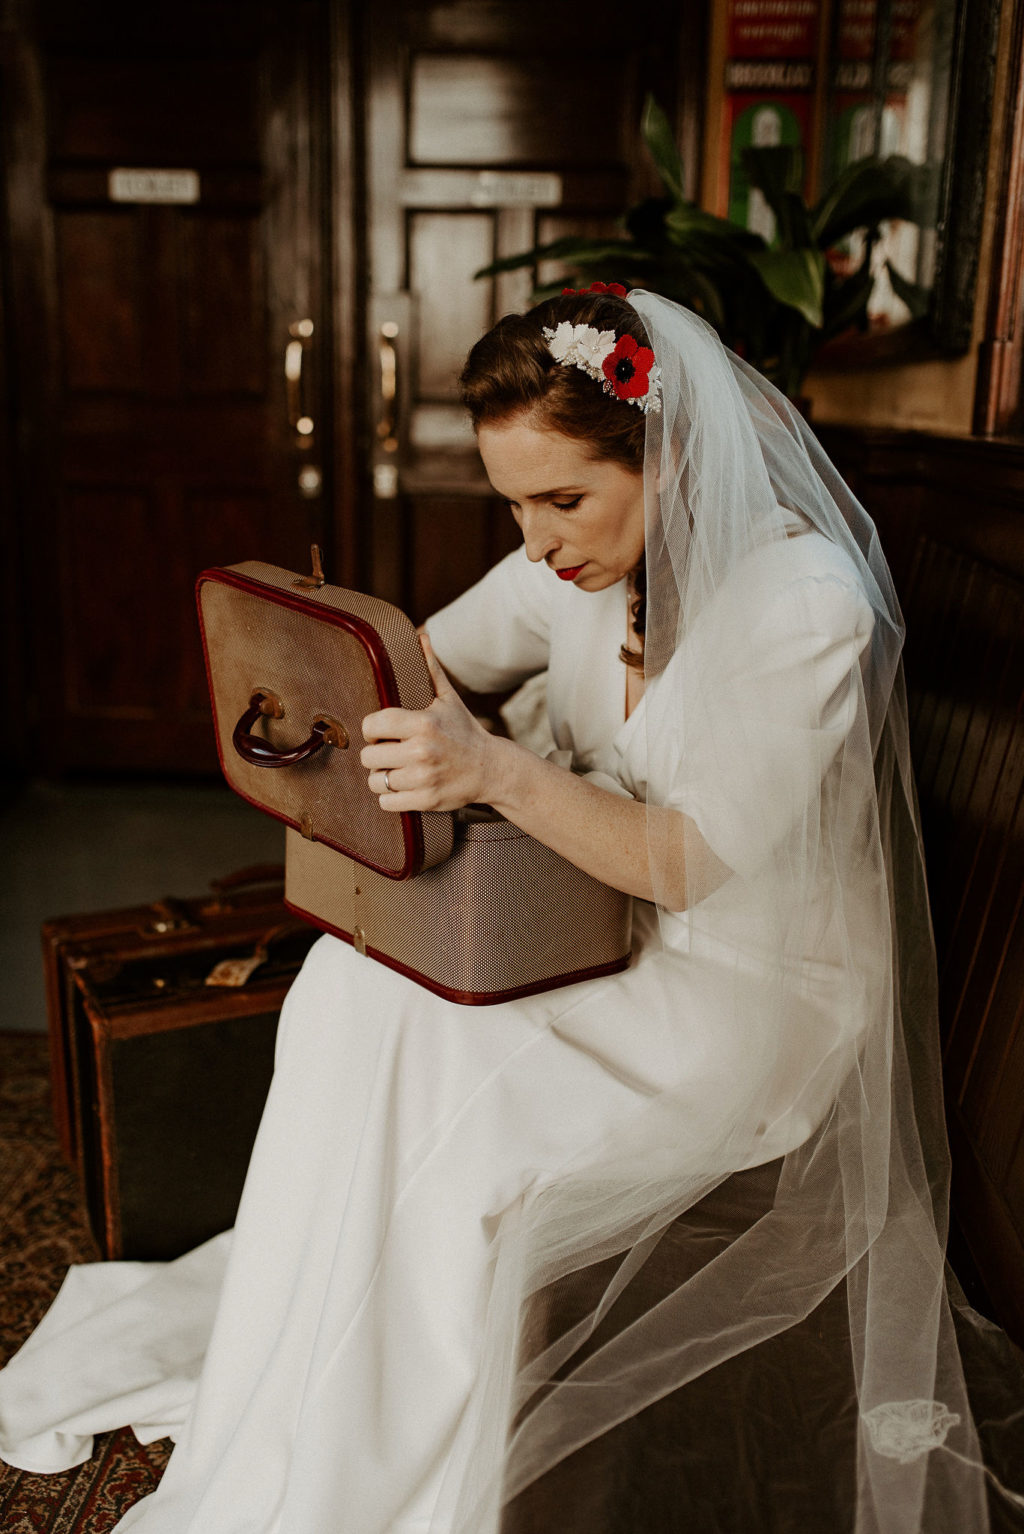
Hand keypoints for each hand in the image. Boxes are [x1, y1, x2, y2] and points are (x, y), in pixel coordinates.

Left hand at [360, 633, 497, 811]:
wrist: (491, 769)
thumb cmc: (464, 732)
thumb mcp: (449, 699)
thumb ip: (431, 669)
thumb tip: (422, 636)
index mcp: (423, 723)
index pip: (372, 725)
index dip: (372, 729)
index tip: (381, 731)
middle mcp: (422, 752)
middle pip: (368, 757)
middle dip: (376, 754)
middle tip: (389, 752)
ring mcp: (423, 779)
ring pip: (375, 781)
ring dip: (382, 777)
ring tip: (395, 770)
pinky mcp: (425, 801)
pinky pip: (386, 802)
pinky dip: (390, 797)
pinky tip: (402, 786)